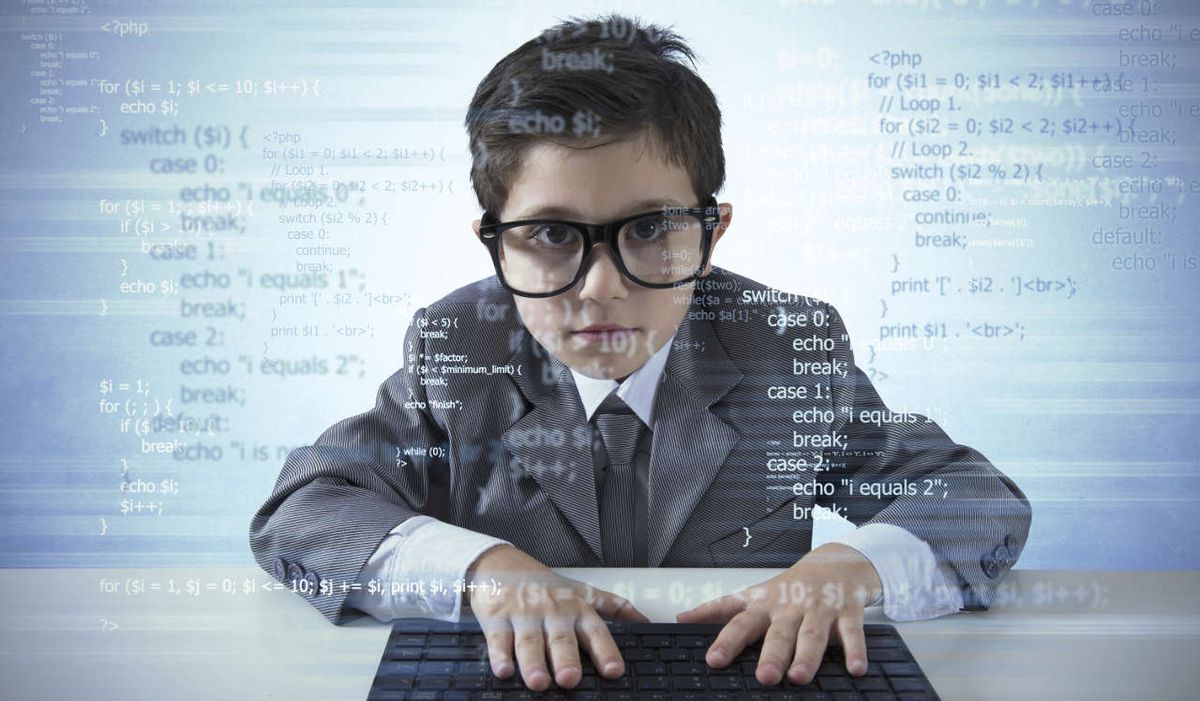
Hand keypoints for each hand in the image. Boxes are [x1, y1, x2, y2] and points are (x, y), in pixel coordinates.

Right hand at [464, 545, 648, 690]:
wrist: (499, 563)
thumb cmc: (545, 584)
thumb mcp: (582, 591)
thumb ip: (614, 607)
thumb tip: (646, 623)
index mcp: (576, 607)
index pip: (594, 630)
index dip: (605, 650)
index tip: (613, 671)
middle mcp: (552, 611)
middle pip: (560, 638)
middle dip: (566, 659)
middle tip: (570, 679)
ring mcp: (524, 614)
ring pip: (530, 641)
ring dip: (533, 663)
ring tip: (539, 682)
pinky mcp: (496, 617)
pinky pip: (499, 639)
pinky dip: (500, 655)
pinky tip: (503, 670)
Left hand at [675, 542, 882, 685]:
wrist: (835, 563)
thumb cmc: (789, 587)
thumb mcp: (752, 595)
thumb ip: (719, 609)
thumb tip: (680, 619)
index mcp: (765, 606)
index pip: (740, 623)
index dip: (726, 641)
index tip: (713, 660)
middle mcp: (790, 608)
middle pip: (779, 633)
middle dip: (771, 655)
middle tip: (765, 676)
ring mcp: (819, 610)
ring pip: (813, 634)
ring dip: (807, 656)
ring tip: (799, 677)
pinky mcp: (847, 613)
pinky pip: (852, 634)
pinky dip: (855, 652)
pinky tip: (855, 669)